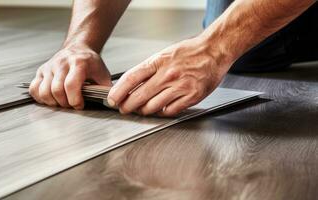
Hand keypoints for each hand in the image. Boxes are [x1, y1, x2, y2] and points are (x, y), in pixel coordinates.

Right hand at [29, 44, 111, 109]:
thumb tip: (111, 102)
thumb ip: (105, 88)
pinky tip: (49, 98)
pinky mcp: (41, 70)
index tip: (79, 105)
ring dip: (52, 102)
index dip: (74, 100)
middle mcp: (61, 63)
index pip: (71, 85)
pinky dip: (40, 97)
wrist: (78, 48)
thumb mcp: (102, 73)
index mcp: (78, 63)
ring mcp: (49, 66)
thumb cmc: (90, 63)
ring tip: (61, 102)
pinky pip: (34, 88)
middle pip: (56, 90)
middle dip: (64, 103)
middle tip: (70, 104)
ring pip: (43, 91)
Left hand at [107, 37, 232, 116]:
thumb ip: (147, 69)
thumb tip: (129, 84)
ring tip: (142, 109)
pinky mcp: (191, 96)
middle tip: (124, 109)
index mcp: (158, 62)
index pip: (131, 78)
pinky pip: (170, 111)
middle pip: (139, 96)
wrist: (214, 50)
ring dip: (144, 110)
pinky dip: (163, 112)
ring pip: (153, 107)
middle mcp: (168, 75)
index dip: (118, 91)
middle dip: (127, 106)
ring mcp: (180, 86)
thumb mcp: (163, 55)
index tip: (112, 99)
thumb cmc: (188, 52)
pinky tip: (161, 107)